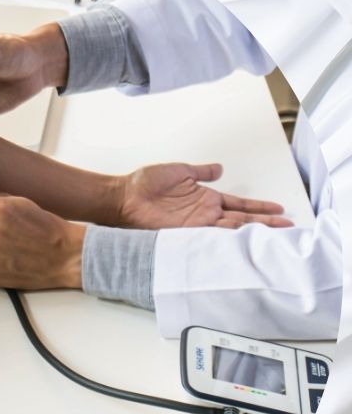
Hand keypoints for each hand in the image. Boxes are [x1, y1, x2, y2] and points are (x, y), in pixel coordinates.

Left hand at [112, 162, 291, 229]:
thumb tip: (219, 168)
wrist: (124, 196)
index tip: (279, 209)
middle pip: (242, 219)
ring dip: (252, 233)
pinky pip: (210, 238)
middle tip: (289, 228)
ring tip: (275, 237)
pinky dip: (227, 241)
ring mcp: (196, 225)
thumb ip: (201, 171)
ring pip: (231, 230)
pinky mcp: (184, 233)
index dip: (259, 206)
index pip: (240, 203)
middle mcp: (205, 213)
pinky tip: (244, 245)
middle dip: (265, 223)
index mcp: (206, 198)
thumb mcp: (179, 171)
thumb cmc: (146, 183)